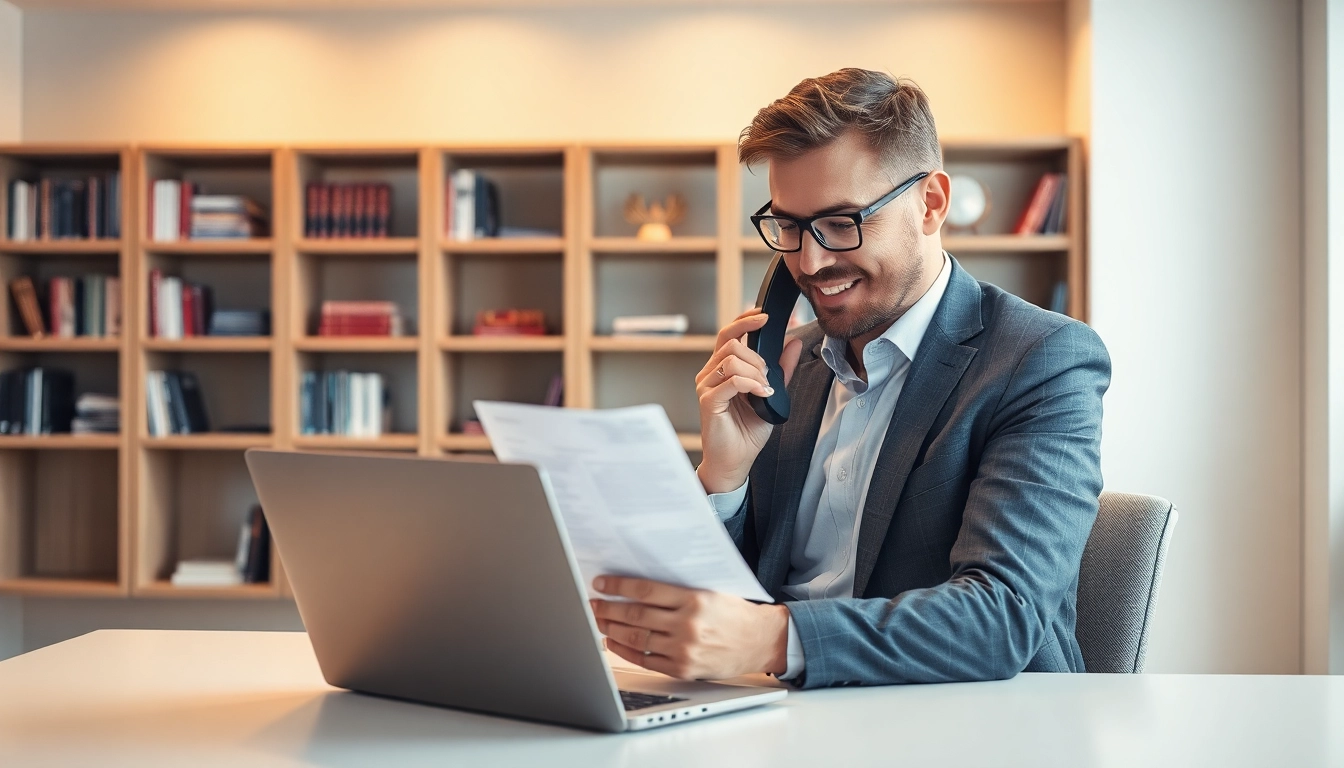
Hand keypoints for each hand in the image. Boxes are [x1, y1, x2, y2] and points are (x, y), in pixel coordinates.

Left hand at [590, 575, 789, 679]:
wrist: (760, 641)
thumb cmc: (734, 613)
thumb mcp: (709, 591)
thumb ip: (677, 590)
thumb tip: (637, 585)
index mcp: (694, 599)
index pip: (645, 590)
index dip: (618, 587)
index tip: (600, 584)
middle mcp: (687, 624)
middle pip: (636, 615)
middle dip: (608, 608)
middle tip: (592, 604)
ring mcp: (684, 648)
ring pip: (637, 637)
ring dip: (612, 628)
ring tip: (599, 621)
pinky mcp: (683, 668)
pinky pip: (646, 659)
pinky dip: (625, 650)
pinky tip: (613, 642)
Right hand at [695, 309, 802, 493]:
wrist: (735, 461)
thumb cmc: (747, 431)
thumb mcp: (771, 394)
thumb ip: (781, 369)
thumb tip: (793, 341)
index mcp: (722, 369)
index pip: (728, 334)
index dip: (745, 321)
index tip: (765, 316)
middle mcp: (710, 374)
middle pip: (730, 343)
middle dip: (757, 356)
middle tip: (769, 377)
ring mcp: (706, 386)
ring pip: (731, 359)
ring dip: (755, 371)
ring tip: (764, 389)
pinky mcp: (707, 401)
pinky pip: (732, 380)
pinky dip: (752, 384)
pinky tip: (762, 395)